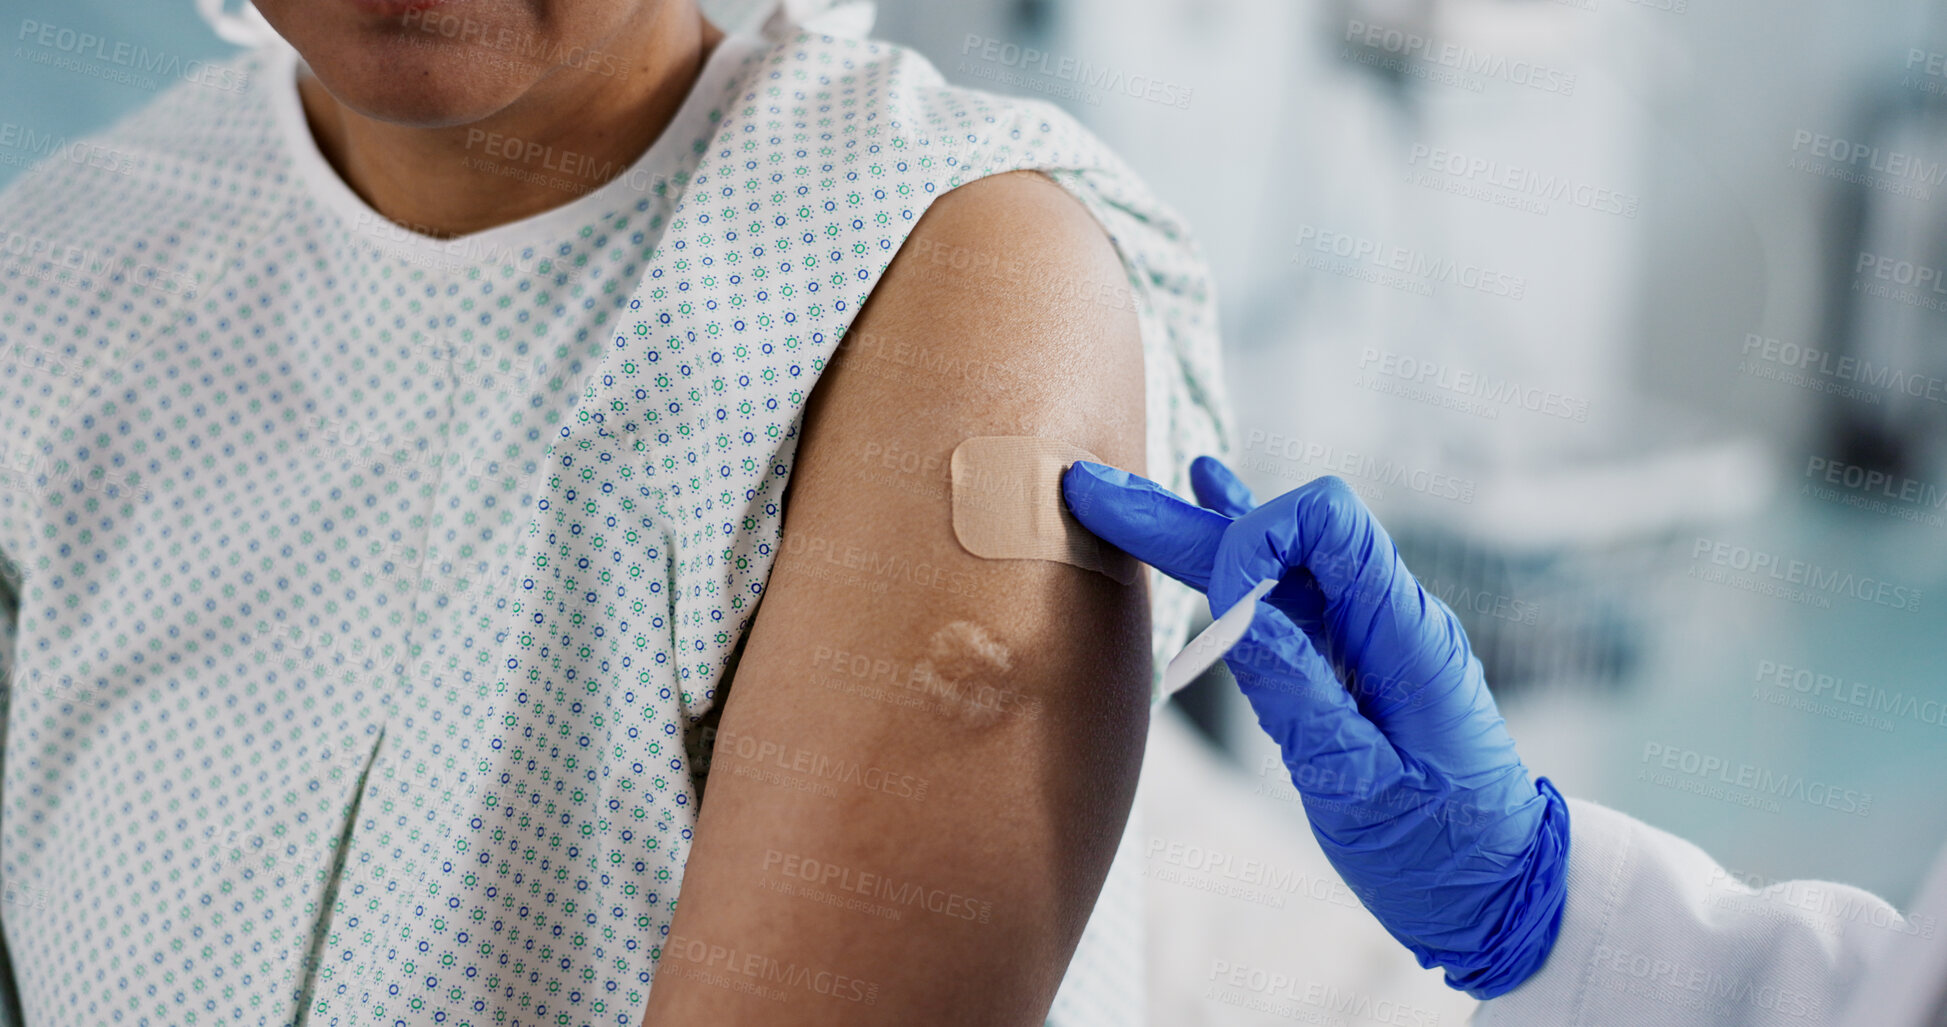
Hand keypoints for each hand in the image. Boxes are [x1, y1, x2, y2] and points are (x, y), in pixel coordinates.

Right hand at [1062, 456, 1568, 998]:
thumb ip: (1299, 695)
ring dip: (1196, 531)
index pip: (1326, 523)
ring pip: (1277, 559)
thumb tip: (1238, 615)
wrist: (1503, 889)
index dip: (1257, 539)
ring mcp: (1369, 635)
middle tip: (1096, 489)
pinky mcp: (1351, 660)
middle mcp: (1388, 616)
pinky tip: (1208, 499)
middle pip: (1284, 534)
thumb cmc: (1444, 851)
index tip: (1221, 606)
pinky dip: (1242, 552)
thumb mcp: (1361, 789)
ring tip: (1119, 500)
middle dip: (1187, 518)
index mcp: (1404, 635)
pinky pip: (1292, 590)